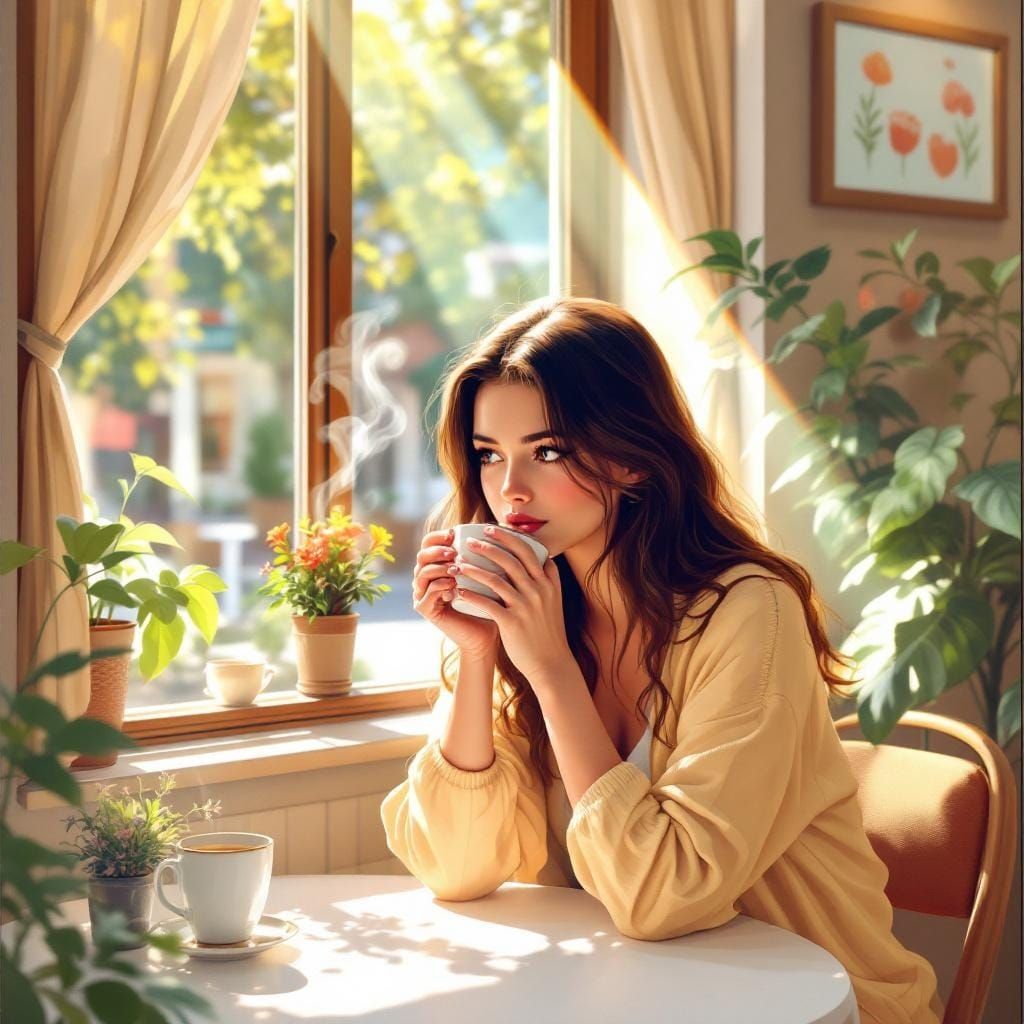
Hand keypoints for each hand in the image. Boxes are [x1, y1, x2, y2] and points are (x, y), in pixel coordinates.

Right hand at [411, 528, 498, 661]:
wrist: (488, 634)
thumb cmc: (490, 601)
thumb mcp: (488, 573)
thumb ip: (486, 554)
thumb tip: (500, 526)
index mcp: (438, 565)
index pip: (429, 543)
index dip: (438, 536)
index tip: (454, 533)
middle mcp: (426, 578)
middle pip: (421, 555)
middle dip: (437, 551)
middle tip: (453, 552)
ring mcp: (423, 594)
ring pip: (422, 573)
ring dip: (439, 568)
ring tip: (456, 568)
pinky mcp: (425, 609)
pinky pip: (427, 593)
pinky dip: (440, 586)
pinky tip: (454, 586)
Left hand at [451, 527, 572, 684]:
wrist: (551, 664)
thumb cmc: (548, 632)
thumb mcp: (554, 602)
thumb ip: (548, 580)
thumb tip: (544, 560)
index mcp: (549, 583)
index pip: (530, 551)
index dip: (511, 537)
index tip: (495, 529)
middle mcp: (539, 591)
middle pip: (512, 558)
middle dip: (490, 544)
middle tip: (472, 538)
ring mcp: (526, 606)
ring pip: (496, 578)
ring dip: (474, 568)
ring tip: (458, 562)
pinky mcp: (512, 622)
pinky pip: (487, 603)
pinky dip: (471, 594)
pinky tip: (459, 589)